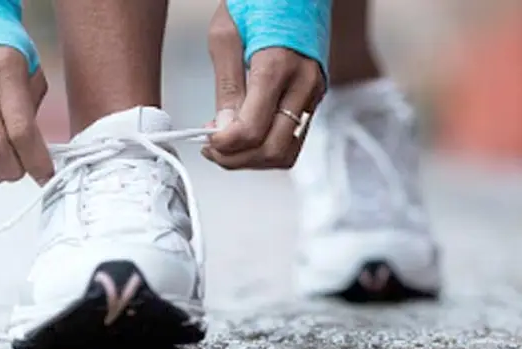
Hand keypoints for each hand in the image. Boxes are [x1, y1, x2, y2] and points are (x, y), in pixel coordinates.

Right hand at [0, 47, 53, 184]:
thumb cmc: (1, 56)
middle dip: (14, 170)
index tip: (45, 175)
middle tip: (23, 173)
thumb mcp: (29, 73)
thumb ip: (33, 112)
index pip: (20, 129)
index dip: (35, 160)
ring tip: (5, 172)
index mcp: (3, 66)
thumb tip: (37, 156)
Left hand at [203, 1, 325, 169]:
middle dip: (237, 159)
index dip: (225, 145)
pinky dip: (266, 149)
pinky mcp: (313, 100)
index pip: (252, 129)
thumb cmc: (260, 1)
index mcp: (277, 65)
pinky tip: (246, 138)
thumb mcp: (226, 34)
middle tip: (213, 150)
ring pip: (286, 153)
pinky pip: (292, 140)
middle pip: (272, 150)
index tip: (207, 140)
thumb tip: (223, 126)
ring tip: (228, 147)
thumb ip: (226, 86)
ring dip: (253, 160)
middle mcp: (302, 85)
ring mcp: (312, 95)